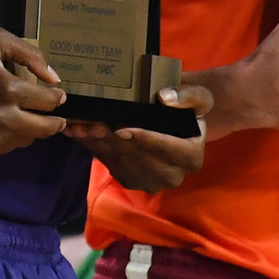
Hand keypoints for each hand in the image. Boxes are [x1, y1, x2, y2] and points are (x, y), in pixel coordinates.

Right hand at [0, 28, 67, 155]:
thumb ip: (29, 54)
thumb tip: (53, 77)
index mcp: (8, 89)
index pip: (50, 101)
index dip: (57, 97)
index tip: (57, 95)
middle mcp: (3, 117)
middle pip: (46, 128)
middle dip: (55, 121)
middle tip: (56, 116)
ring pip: (28, 140)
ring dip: (31, 129)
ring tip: (27, 118)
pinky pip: (7, 148)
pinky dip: (11, 137)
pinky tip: (4, 124)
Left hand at [65, 82, 212, 192]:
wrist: (174, 120)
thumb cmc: (187, 107)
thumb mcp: (198, 96)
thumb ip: (187, 96)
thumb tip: (164, 98)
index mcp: (191, 157)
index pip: (166, 149)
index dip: (143, 139)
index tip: (121, 129)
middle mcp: (172, 176)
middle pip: (137, 157)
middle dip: (113, 140)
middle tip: (91, 123)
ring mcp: (150, 182)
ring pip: (119, 162)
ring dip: (98, 144)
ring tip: (81, 126)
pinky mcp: (131, 181)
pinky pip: (108, 164)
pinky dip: (94, 148)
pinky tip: (81, 132)